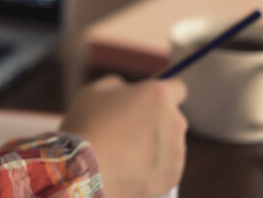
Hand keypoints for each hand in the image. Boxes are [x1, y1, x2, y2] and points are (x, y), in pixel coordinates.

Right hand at [60, 75, 187, 197]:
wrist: (84, 170)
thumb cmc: (87, 125)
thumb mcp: (95, 91)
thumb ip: (119, 86)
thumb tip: (129, 90)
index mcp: (158, 95)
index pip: (178, 88)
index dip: (162, 94)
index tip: (150, 103)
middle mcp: (175, 121)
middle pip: (171, 118)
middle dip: (154, 122)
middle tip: (126, 131)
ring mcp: (176, 151)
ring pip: (169, 144)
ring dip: (154, 145)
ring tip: (124, 153)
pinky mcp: (173, 175)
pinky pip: (166, 166)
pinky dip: (152, 167)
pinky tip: (129, 168)